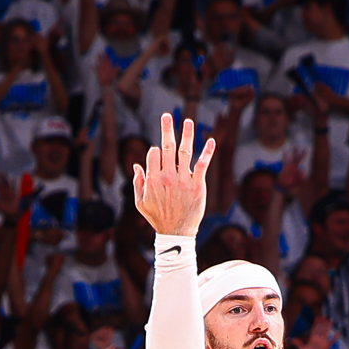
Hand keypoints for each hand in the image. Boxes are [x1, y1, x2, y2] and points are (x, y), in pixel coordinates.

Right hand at [132, 113, 213, 237]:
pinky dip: (207, 152)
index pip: (154, 153)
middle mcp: (168, 176)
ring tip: (188, 121)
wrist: (176, 233)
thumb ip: (138, 182)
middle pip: (167, 147)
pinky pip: (202, 164)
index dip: (155, 151)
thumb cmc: (158, 218)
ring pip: (184, 151)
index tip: (158, 155)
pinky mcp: (197, 185)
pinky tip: (211, 140)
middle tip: (166, 116)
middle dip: (166, 129)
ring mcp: (183, 180)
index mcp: (153, 179)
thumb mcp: (140, 202)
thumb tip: (136, 165)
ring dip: (186, 134)